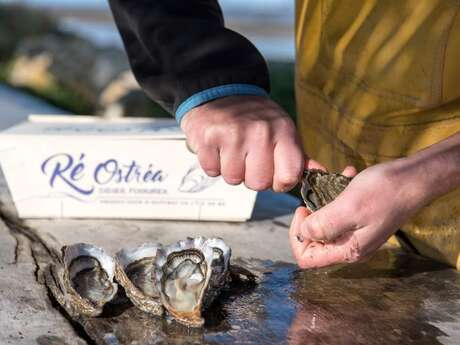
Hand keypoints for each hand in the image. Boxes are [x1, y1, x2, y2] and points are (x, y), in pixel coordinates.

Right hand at [181, 95, 303, 191]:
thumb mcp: (282, 131)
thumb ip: (298, 156)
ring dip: (231, 170)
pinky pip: (212, 171)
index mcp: (283, 131)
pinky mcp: (209, 138)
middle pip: (258, 184)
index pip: (289, 176)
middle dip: (251, 176)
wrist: (221, 91)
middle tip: (247, 157)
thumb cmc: (255, 119)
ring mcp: (233, 134)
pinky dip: (213, 164)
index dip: (279, 182)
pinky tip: (218, 148)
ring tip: (232, 150)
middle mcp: (261, 131)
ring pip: (234, 179)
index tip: (272, 173)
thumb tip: (320, 173)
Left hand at [289, 160, 429, 268]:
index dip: (297, 235)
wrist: (415, 178)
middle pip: (314, 242)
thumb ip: (322, 225)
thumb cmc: (384, 192)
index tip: (303, 210)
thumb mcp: (348, 208)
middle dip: (309, 217)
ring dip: (323, 202)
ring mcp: (356, 233)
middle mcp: (351, 247)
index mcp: (347, 250)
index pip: (306, 259)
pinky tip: (345, 177)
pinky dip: (336, 195)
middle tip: (313, 197)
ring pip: (325, 224)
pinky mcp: (361, 219)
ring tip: (331, 182)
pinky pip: (339, 212)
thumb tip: (302, 232)